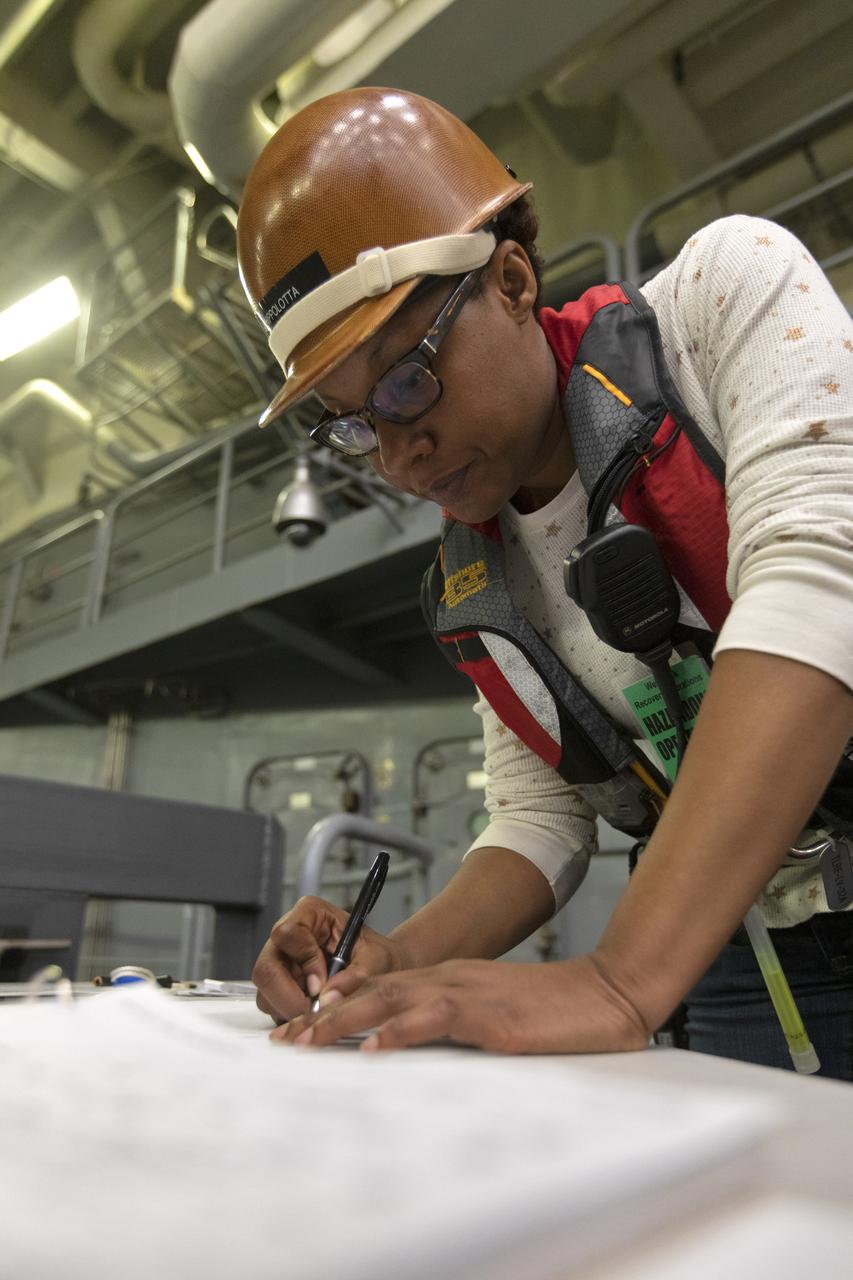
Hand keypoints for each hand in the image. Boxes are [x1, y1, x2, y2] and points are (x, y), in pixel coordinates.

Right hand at [252, 895, 403, 1022]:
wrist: (379, 968)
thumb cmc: (377, 955)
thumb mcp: (377, 960)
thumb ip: (357, 975)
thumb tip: (329, 997)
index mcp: (310, 913)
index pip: (288, 934)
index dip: (303, 962)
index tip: (321, 985)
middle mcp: (288, 934)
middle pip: (267, 968)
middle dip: (289, 997)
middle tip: (315, 1013)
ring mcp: (280, 960)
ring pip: (265, 991)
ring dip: (290, 1008)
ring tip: (321, 1010)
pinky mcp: (279, 983)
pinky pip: (271, 1004)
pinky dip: (290, 1013)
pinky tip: (314, 1011)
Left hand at [271, 953, 650, 1053]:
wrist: (604, 995)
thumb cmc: (553, 1012)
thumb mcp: (493, 1018)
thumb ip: (455, 1026)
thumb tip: (412, 1053)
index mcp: (449, 979)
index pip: (379, 991)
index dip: (335, 1010)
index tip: (299, 1031)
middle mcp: (449, 979)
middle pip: (372, 993)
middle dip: (322, 1018)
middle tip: (283, 1041)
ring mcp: (467, 992)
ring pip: (390, 1000)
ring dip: (344, 1021)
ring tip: (307, 1042)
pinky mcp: (488, 1014)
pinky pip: (434, 1019)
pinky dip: (399, 1032)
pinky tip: (373, 1048)